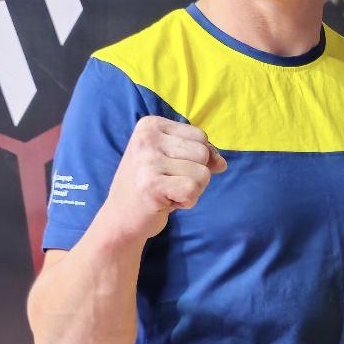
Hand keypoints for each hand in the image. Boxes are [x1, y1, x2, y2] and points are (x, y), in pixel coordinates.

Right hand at [105, 116, 226, 242]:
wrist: (120, 218)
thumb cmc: (150, 186)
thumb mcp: (172, 160)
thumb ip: (200, 154)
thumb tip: (222, 163)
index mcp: (150, 125)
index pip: (200, 136)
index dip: (196, 158)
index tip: (170, 169)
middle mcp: (147, 138)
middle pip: (203, 152)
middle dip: (195, 173)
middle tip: (169, 183)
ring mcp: (147, 161)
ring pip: (203, 172)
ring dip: (192, 189)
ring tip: (167, 192)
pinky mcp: (152, 184)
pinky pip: (194, 189)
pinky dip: (188, 201)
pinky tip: (167, 201)